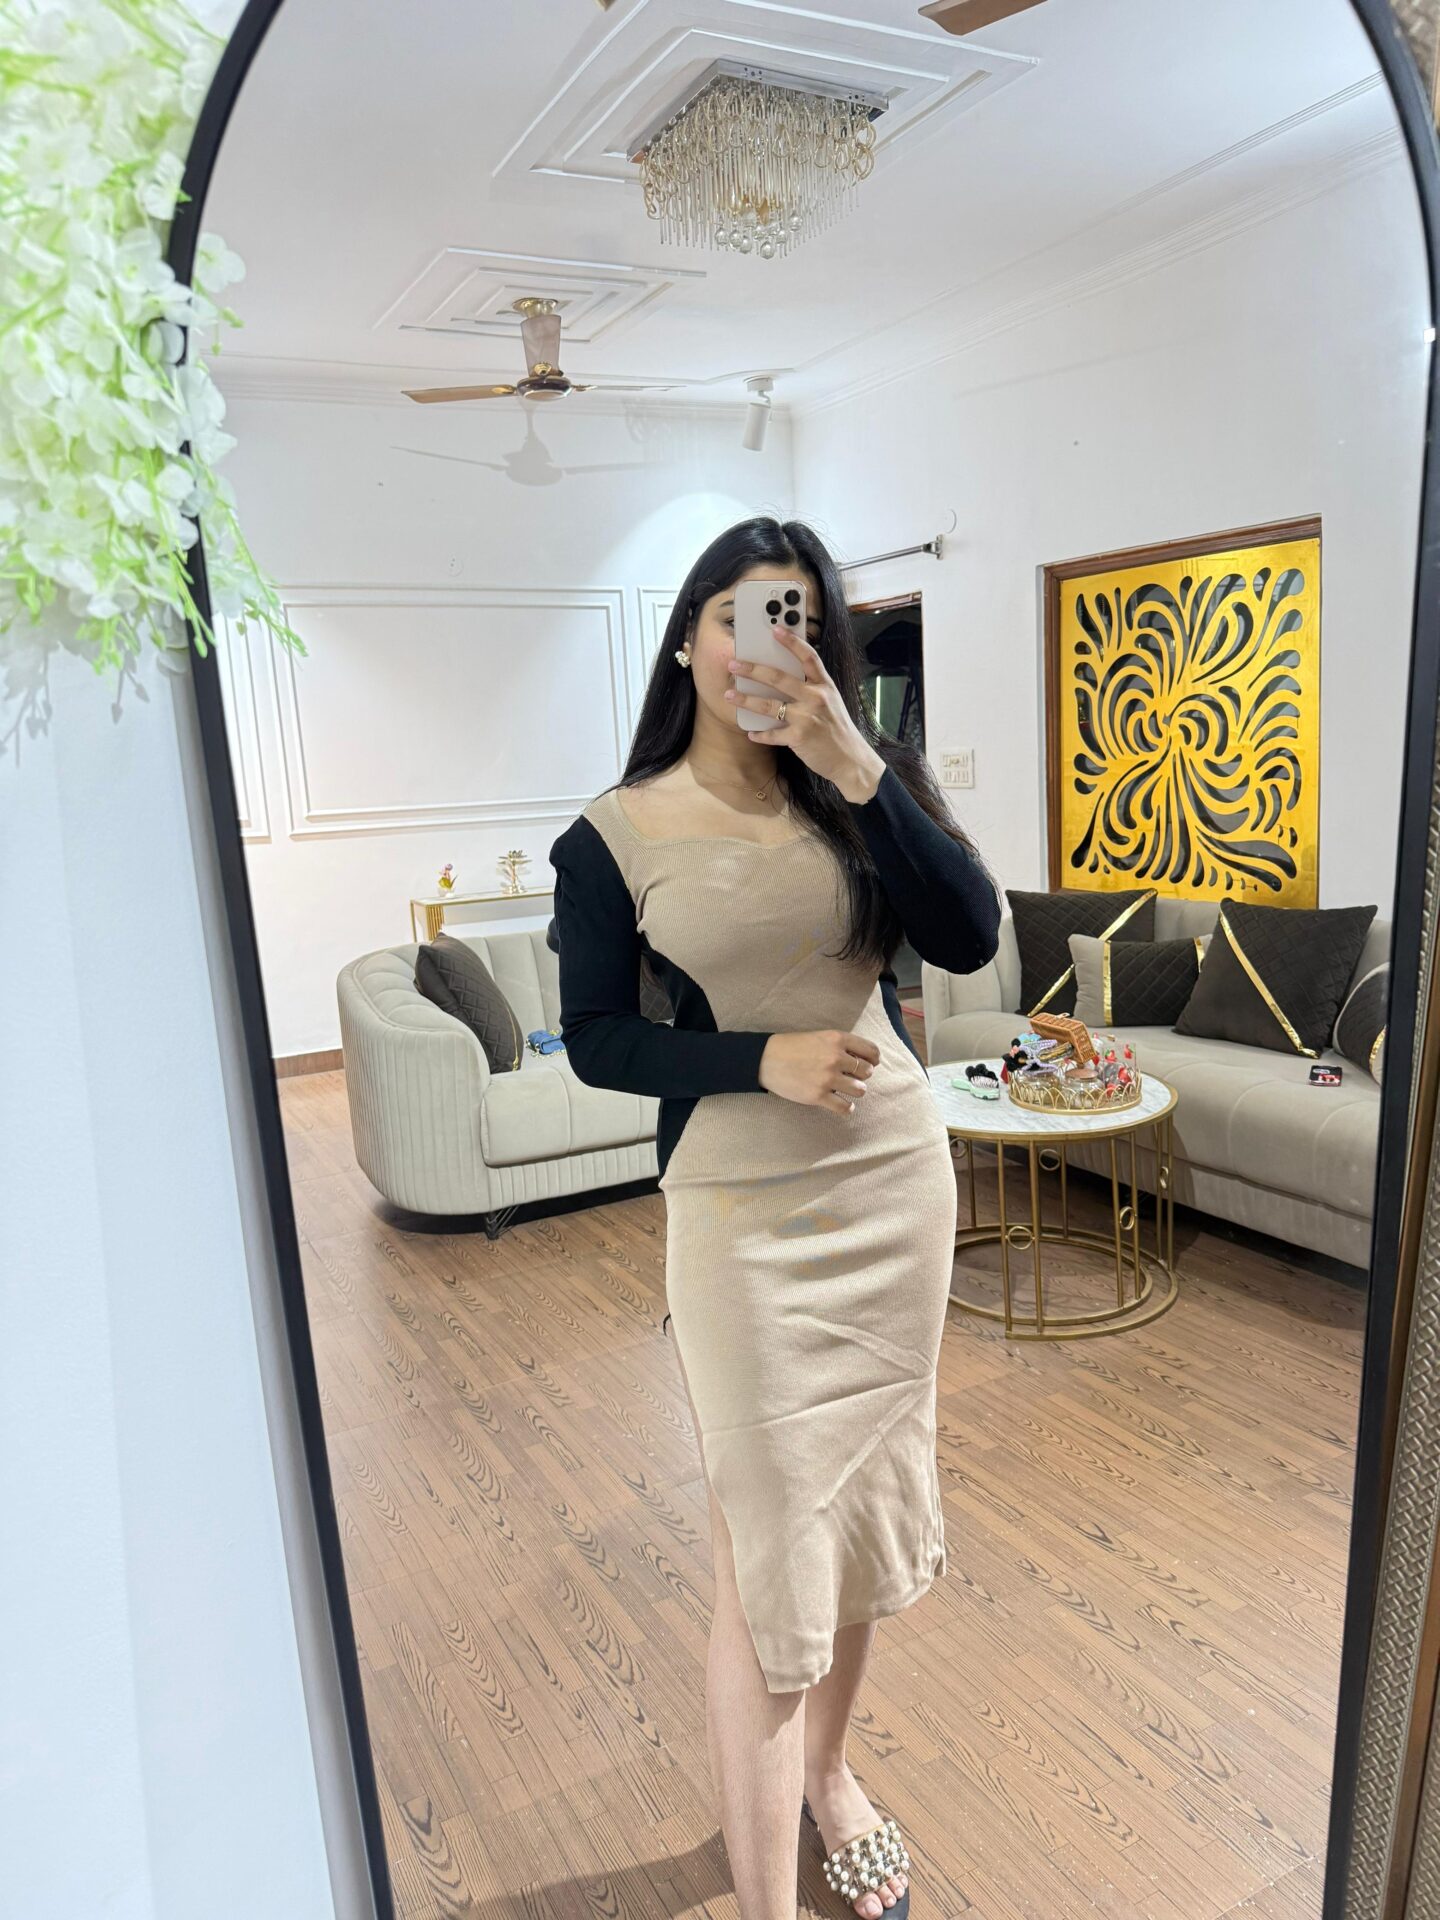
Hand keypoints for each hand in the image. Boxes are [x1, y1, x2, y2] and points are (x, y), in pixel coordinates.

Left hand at [724, 628, 885, 801]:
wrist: (851, 760)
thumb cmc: (838, 731)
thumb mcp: (831, 703)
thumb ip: (812, 690)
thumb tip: (782, 681)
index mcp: (825, 686)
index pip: (808, 657)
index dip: (792, 641)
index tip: (775, 629)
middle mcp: (816, 697)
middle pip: (779, 678)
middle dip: (753, 670)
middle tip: (733, 665)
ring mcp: (807, 717)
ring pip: (768, 705)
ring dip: (745, 700)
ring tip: (729, 695)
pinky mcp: (799, 737)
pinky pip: (772, 734)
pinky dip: (760, 734)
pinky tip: (751, 733)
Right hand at [758, 1030, 880, 1113]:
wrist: (766, 1059)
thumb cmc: (792, 1047)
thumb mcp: (820, 1036)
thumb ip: (840, 1045)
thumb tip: (863, 1060)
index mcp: (837, 1039)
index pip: (871, 1051)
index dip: (873, 1060)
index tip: (869, 1064)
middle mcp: (836, 1057)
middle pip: (867, 1072)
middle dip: (861, 1076)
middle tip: (850, 1077)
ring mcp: (828, 1078)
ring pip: (860, 1090)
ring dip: (855, 1091)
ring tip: (844, 1090)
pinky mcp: (818, 1096)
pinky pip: (845, 1107)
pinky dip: (847, 1108)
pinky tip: (842, 1104)